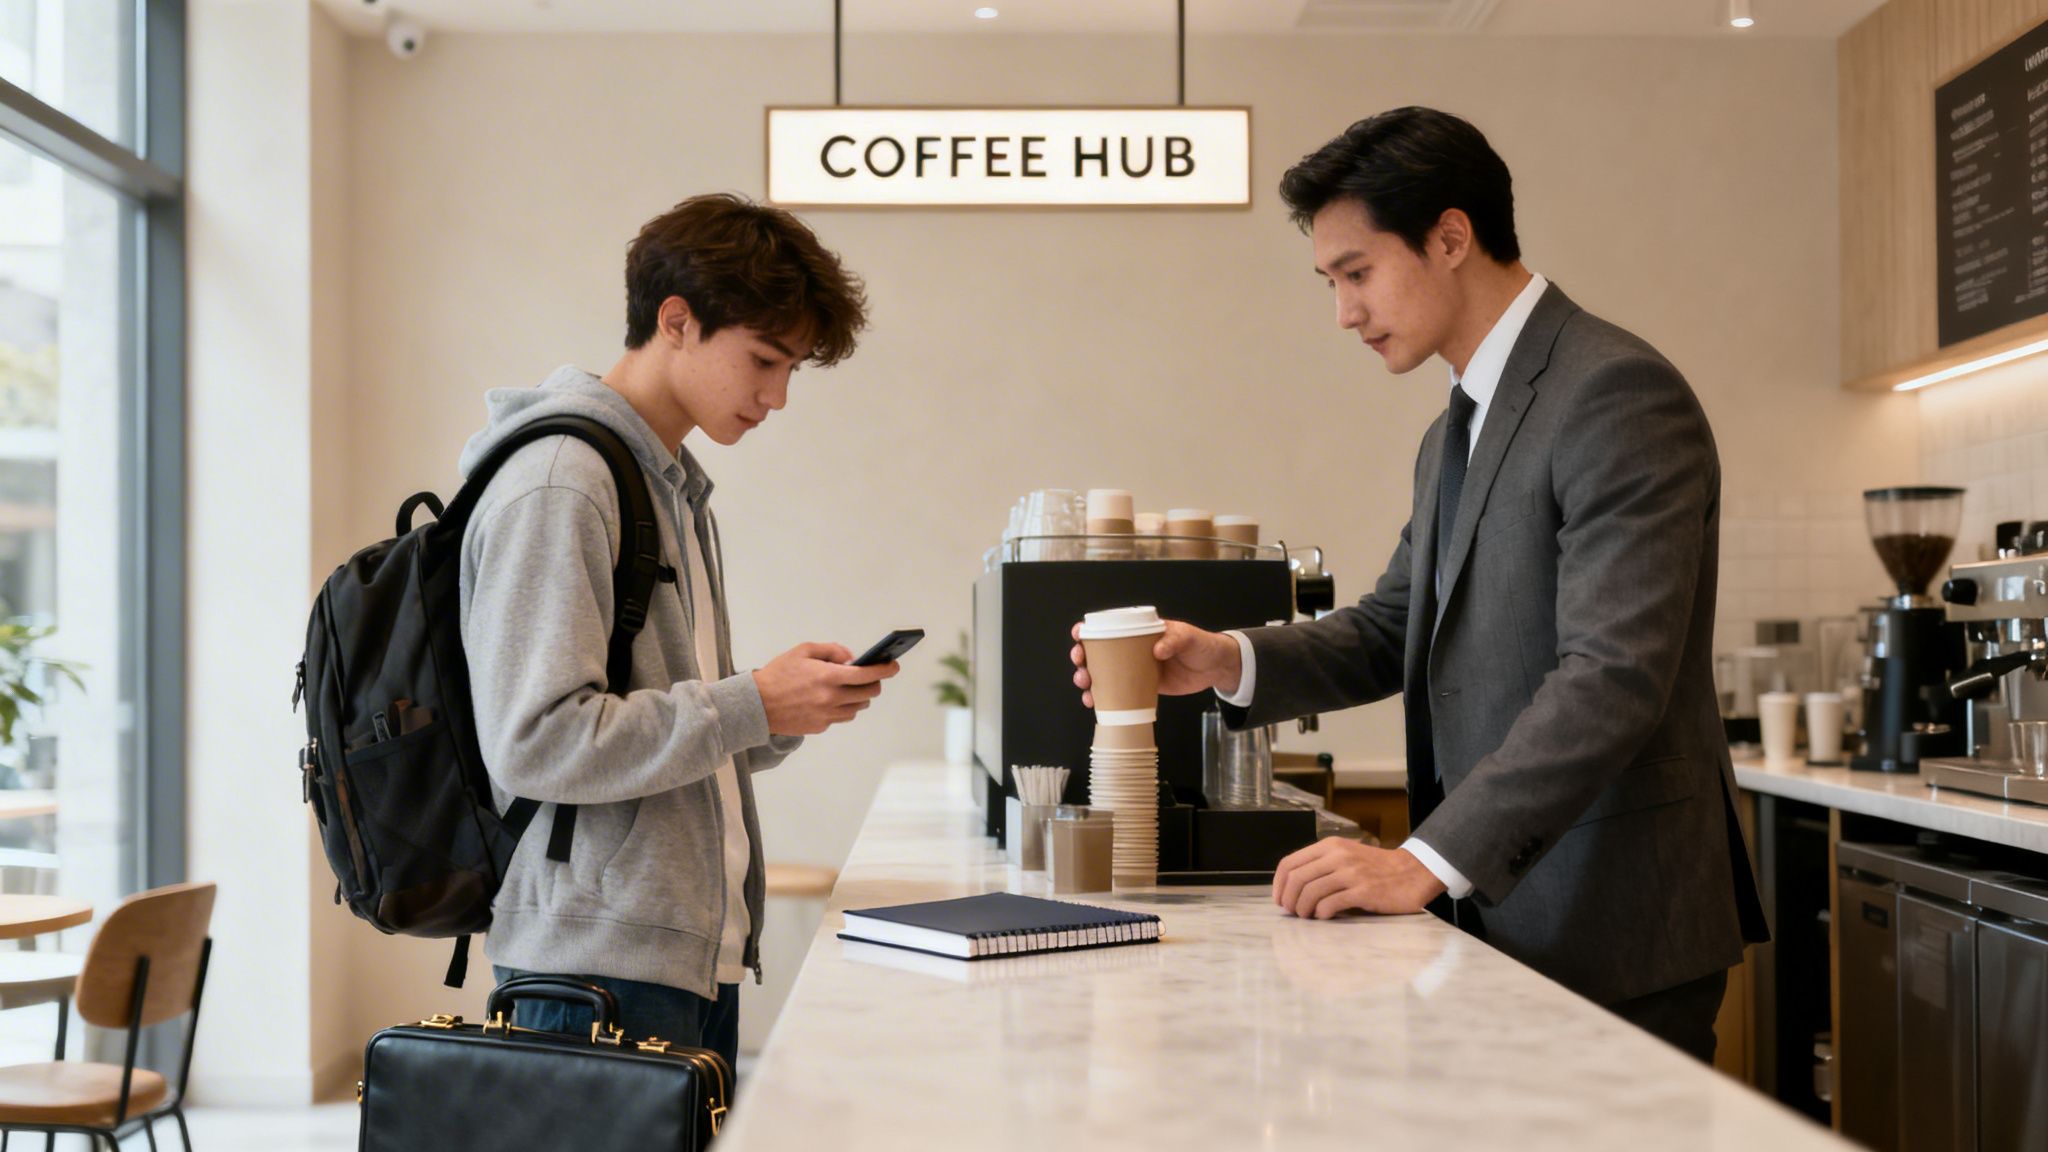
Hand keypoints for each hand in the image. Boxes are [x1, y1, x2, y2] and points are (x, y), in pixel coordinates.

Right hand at [753, 642, 897, 736]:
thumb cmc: (778, 674)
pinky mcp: (820, 727)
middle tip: (870, 677)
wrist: (756, 704)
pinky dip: (842, 708)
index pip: (867, 674)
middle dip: (874, 684)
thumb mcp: (803, 651)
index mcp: (828, 677)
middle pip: (868, 694)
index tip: (894, 666)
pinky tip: (831, 700)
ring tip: (848, 689)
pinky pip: (841, 718)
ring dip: (859, 698)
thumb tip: (851, 657)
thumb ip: (831, 651)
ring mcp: (827, 715)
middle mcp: (831, 698)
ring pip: (858, 708)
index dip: (885, 670)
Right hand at [1069, 619, 1242, 705]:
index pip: (1107, 626)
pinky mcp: (1140, 688)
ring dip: (1088, 680)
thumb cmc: (1201, 645)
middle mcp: (1131, 650)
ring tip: (1085, 687)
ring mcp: (1133, 670)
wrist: (1215, 669)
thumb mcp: (1188, 637)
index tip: (1079, 636)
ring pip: (1101, 674)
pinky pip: (1116, 693)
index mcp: (1138, 631)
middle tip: (1081, 666)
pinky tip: (1094, 703)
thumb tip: (1157, 650)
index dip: (1087, 630)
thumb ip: (1174, 640)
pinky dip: (1102, 698)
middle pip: (1097, 652)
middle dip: (1082, 659)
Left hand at [1272, 839, 1446, 918]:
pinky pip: (1331, 904)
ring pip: (1310, 892)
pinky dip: (1322, 914)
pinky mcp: (1363, 891)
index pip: (1290, 862)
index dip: (1278, 884)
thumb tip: (1291, 888)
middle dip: (1288, 899)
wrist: (1411, 873)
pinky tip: (1325, 916)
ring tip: (1308, 916)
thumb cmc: (1376, 868)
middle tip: (1292, 912)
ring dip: (1303, 909)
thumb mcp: (1346, 856)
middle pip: (1296, 878)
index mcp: (1330, 846)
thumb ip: (1322, 865)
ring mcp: (1351, 873)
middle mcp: (1338, 856)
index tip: (1279, 899)